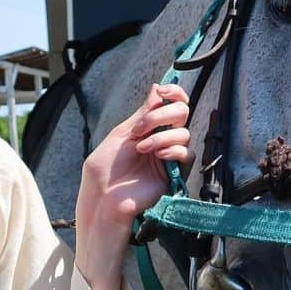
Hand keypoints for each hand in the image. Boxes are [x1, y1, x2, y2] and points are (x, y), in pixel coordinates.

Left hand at [74, 84, 193, 289]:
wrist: (104, 200)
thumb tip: (157, 89)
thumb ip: (141, 114)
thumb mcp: (120, 135)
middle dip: (164, 114)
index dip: (173, 93)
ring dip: (162, 136)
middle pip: (181, 113)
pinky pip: (186, 155)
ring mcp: (168, 157)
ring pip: (184, 133)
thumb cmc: (104, 170)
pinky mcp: (174, 174)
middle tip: (142, 128)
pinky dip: (172, 151)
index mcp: (146, 128)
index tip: (164, 91)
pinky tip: (157, 157)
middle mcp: (160, 139)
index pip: (170, 103)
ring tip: (142, 149)